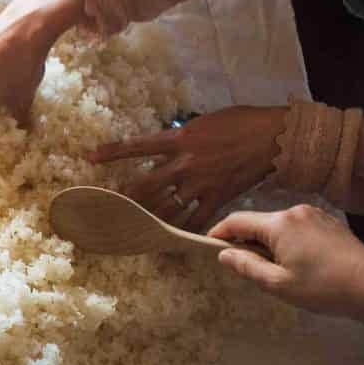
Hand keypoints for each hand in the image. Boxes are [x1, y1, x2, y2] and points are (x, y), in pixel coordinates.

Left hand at [91, 107, 288, 229]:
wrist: (273, 138)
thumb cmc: (240, 122)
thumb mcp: (203, 123)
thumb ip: (181, 137)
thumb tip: (166, 146)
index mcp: (179, 139)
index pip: (137, 146)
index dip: (112, 152)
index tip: (90, 158)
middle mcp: (185, 164)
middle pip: (144, 186)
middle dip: (123, 199)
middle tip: (105, 209)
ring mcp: (200, 184)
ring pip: (166, 207)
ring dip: (147, 219)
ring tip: (130, 228)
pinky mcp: (218, 198)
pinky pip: (195, 220)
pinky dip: (183, 232)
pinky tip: (172, 242)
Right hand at [207, 206, 363, 321]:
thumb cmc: (324, 288)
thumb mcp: (279, 284)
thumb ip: (247, 266)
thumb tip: (223, 254)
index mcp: (279, 223)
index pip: (237, 221)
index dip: (218, 233)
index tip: (207, 247)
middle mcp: (295, 211)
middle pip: (259, 222)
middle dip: (246, 240)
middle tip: (243, 267)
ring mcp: (315, 215)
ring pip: (279, 225)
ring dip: (268, 241)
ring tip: (274, 269)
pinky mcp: (330, 223)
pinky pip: (298, 227)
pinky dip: (288, 240)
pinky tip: (299, 262)